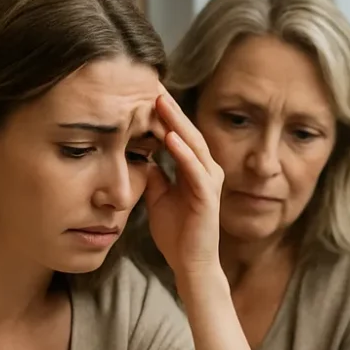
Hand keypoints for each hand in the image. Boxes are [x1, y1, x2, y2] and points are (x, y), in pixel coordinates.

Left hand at [144, 87, 224, 279]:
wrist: (189, 264)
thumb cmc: (177, 234)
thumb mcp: (158, 197)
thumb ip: (153, 175)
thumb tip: (141, 155)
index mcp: (194, 171)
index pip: (179, 135)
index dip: (164, 115)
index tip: (144, 94)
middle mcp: (206, 173)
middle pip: (188, 133)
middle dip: (171, 110)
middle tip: (152, 85)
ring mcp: (209, 184)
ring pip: (194, 146)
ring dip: (177, 124)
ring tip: (161, 102)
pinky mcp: (208, 198)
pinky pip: (195, 170)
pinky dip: (183, 153)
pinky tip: (169, 137)